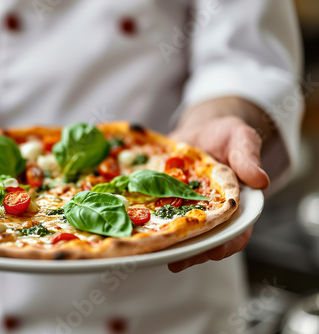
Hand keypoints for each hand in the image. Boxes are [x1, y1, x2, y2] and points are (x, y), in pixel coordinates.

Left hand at [167, 114, 269, 272]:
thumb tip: (260, 180)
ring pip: (182, 234)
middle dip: (193, 252)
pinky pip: (159, 217)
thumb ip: (248, 156)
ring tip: (158, 253)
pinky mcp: (166, 203)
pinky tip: (140, 231)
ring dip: (171, 245)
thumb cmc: (224, 136)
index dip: (227, 243)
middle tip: (179, 260)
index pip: (236, 232)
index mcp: (234, 206)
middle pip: (205, 239)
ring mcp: (187, 211)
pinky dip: (152, 225)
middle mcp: (210, 214)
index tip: (216, 249)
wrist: (199, 131)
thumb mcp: (240, 138)